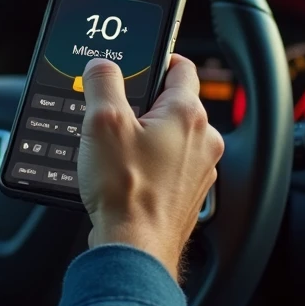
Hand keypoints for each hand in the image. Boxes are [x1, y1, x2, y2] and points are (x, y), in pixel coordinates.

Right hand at [76, 55, 224, 281]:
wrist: (134, 247)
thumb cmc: (126, 190)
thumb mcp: (102, 122)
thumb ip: (103, 83)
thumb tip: (103, 65)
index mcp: (187, 114)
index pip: (181, 66)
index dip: (158, 58)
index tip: (140, 62)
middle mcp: (203, 140)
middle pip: (173, 103)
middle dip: (144, 104)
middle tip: (114, 112)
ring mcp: (199, 170)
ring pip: (171, 136)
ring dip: (146, 136)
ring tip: (114, 149)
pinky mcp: (188, 194)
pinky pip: (169, 165)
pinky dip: (150, 164)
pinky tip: (124, 174)